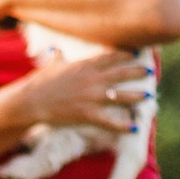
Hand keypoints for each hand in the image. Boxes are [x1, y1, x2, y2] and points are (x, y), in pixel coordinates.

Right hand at [11, 48, 149, 131]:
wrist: (31, 101)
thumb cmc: (40, 82)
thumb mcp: (51, 65)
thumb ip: (57, 57)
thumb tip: (55, 50)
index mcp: (85, 65)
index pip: (111, 56)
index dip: (126, 54)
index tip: (136, 53)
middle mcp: (92, 79)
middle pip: (121, 74)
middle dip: (137, 72)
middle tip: (149, 72)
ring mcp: (91, 97)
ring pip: (121, 96)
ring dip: (136, 97)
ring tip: (148, 96)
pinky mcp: (88, 114)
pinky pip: (110, 121)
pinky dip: (123, 126)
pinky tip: (134, 128)